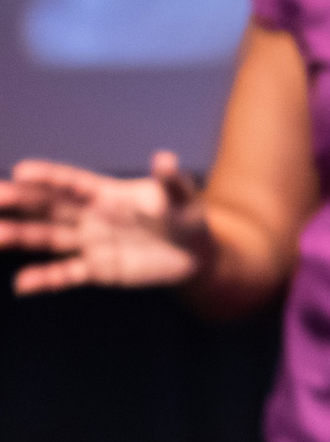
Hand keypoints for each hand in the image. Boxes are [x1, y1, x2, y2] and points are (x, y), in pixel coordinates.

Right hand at [0, 152, 210, 293]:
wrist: (196, 256)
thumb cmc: (188, 218)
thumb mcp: (184, 199)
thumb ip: (171, 182)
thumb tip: (164, 157)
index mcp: (109, 194)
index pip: (73, 184)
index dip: (49, 177)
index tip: (21, 171)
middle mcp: (92, 216)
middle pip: (49, 208)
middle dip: (21, 201)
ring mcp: (91, 243)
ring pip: (49, 239)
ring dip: (21, 237)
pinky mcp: (97, 270)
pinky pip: (66, 275)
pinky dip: (44, 280)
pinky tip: (21, 284)